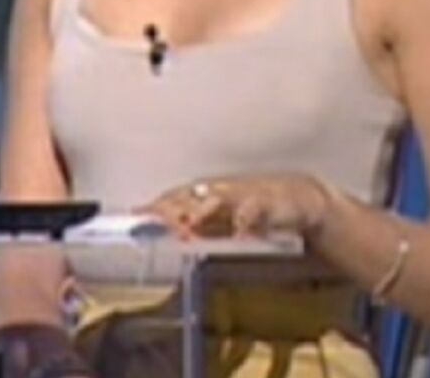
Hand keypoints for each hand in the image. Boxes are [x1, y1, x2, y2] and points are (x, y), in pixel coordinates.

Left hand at [139, 173, 334, 239]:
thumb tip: (159, 234)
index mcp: (204, 194)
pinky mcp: (263, 202)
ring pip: (216, 200)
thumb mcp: (218, 220)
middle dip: (170, 209)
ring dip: (201, 213)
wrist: (294, 198)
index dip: (154, 207)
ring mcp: (239, 195)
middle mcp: (217, 191)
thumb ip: (191, 227)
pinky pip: (252, 212)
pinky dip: (244, 224)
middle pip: (188, 197)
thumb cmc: (249, 208)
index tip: (135, 216)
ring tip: (188, 228)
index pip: (172, 198)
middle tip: (154, 222)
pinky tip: (238, 238)